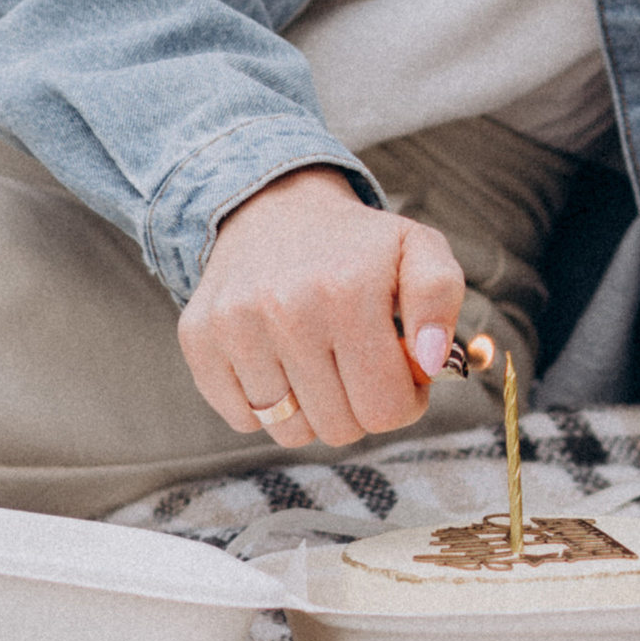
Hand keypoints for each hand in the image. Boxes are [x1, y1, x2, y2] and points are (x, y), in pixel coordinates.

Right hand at [178, 167, 468, 448]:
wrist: (273, 208)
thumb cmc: (356, 246)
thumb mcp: (418, 250)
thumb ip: (440, 299)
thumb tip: (427, 359)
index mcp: (349, 290)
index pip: (387, 409)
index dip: (404, 401)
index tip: (399, 371)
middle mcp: (287, 308)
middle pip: (338, 429)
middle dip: (359, 407)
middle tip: (358, 365)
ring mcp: (236, 325)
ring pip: (288, 432)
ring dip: (311, 409)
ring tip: (318, 361)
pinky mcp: (199, 338)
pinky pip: (242, 419)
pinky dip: (265, 404)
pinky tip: (277, 360)